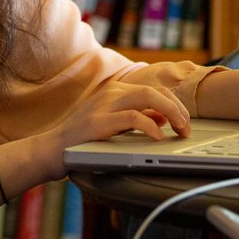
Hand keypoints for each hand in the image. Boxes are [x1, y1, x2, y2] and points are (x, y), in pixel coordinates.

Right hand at [36, 82, 191, 178]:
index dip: (175, 104)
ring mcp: (105, 104)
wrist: (52, 149)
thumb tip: (164, 117)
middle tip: (187, 128)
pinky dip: (150, 126)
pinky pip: (133, 117)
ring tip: (180, 129)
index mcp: (116, 91)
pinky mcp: (99, 121)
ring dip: (171, 112)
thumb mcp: (114, 124)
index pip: (155, 89)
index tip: (185, 122)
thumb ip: (137, 117)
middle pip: (156, 90)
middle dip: (178, 108)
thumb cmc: (83, 140)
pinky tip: (158, 137)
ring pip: (148, 96)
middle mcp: (112, 92)